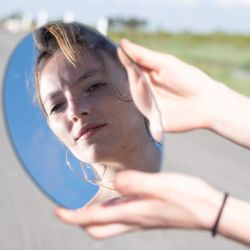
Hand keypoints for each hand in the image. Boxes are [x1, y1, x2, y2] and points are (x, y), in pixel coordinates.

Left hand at [55, 170, 222, 238]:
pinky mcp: (147, 213)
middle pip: (98, 228)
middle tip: (69, 210)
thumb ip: (136, 183)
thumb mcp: (161, 185)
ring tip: (84, 204)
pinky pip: (121, 215)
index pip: (94, 218)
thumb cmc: (187, 197)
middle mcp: (133, 218)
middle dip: (80, 221)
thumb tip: (115, 181)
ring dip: (93, 216)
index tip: (57, 212)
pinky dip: (110, 210)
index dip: (73, 217)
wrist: (206, 209)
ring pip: (109, 223)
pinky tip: (113, 197)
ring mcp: (141, 218)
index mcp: (133, 212)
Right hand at [118, 40, 249, 147]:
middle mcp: (150, 90)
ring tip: (142, 82)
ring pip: (138, 97)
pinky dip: (145, 103)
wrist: (206, 102)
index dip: (127, 59)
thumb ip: (143, 56)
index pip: (135, 67)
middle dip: (134, 75)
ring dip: (139, 89)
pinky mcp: (155, 119)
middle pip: (134, 82)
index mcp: (152, 75)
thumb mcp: (165, 64)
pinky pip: (144, 111)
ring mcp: (152, 105)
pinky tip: (147, 97)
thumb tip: (123, 44)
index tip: (120, 49)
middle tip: (134, 68)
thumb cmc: (189, 79)